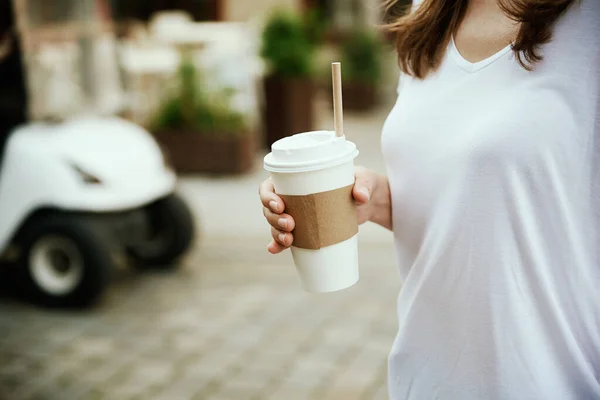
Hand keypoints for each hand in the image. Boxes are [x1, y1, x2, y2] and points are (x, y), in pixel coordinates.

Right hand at [259, 166, 388, 253]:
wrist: (369, 203)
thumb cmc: (361, 183)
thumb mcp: (364, 179)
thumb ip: (363, 185)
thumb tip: (361, 196)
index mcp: (296, 179)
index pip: (269, 186)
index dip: (268, 196)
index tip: (280, 205)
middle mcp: (291, 197)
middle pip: (269, 209)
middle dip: (274, 219)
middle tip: (290, 225)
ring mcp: (296, 215)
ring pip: (275, 225)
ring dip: (276, 233)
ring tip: (289, 240)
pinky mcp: (304, 231)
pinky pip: (285, 238)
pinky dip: (277, 245)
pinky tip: (275, 250)